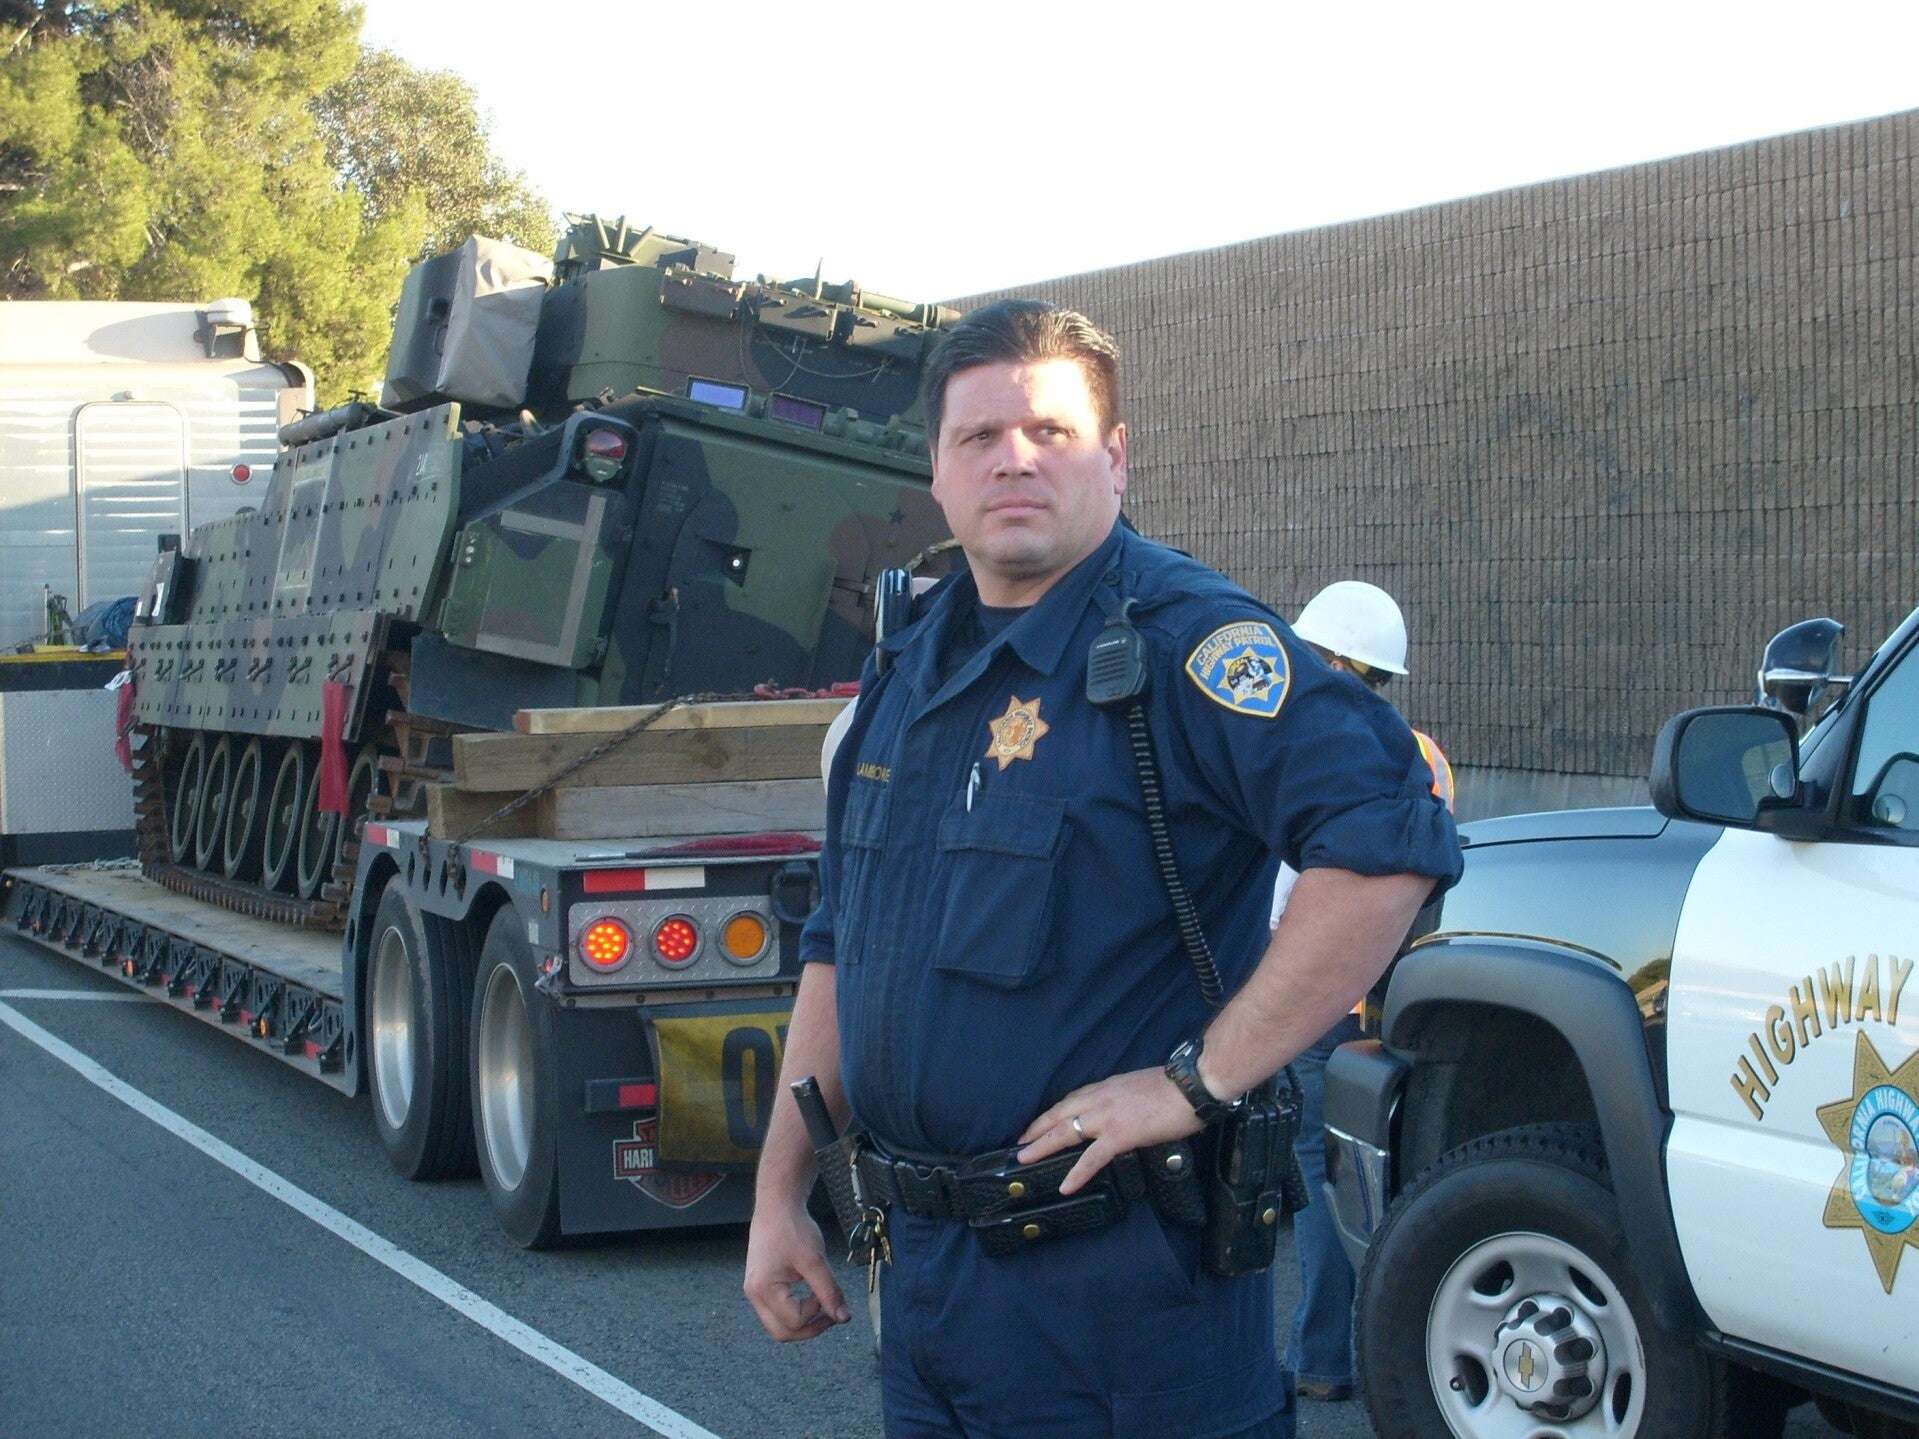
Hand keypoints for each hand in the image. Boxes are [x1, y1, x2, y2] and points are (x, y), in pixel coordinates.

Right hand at [743, 1197, 849, 1341]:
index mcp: (763, 1289)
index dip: (817, 1314)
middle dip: (809, 1328)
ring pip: (778, 1324)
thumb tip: (843, 1318)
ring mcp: (755, 1291)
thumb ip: (829, 1292)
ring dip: (802, 1320)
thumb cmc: (793, 1229)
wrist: (778, 1205)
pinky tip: (809, 1294)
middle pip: (781, 1332)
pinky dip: (795, 1309)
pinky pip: (777, 1310)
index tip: (829, 1295)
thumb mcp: (815, 1260)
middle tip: (830, 1313)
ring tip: (820, 1302)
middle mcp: (754, 1295)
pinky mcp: (760, 1285)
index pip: (794, 1322)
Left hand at [1016, 1066, 1203, 1194]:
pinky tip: (1065, 1186)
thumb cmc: (1174, 1088)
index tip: (1040, 1122)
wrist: (1191, 1086)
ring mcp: (1106, 1117)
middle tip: (1020, 1143)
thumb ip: (1123, 1099)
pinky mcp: (1119, 1135)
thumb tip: (1120, 1113)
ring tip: (1024, 1159)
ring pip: (1065, 1132)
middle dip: (1036, 1128)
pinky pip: (1092, 1158)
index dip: (1053, 1113)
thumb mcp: (1138, 1087)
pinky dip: (1076, 1173)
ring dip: (1042, 1146)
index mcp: (1106, 1087)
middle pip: (1059, 1114)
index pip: (1071, 1100)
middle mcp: (1099, 1099)